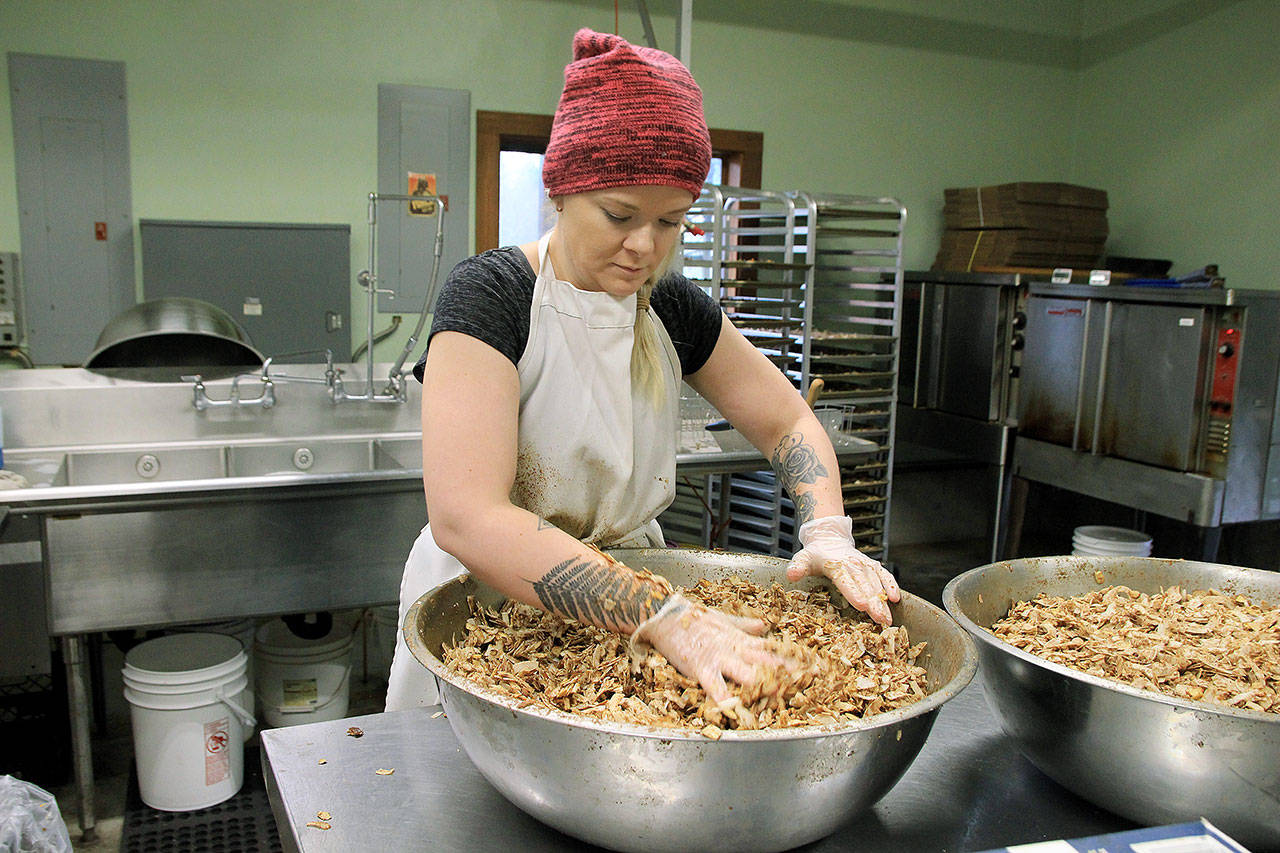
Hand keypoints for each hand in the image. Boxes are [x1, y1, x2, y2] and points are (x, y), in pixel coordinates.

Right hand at [630, 592, 799, 706]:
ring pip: (749, 675)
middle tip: (810, 683)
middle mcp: (736, 650)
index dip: (794, 658)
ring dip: (766, 688)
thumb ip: (745, 625)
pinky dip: (726, 699)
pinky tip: (736, 709)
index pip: (774, 649)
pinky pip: (716, 687)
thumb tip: (764, 625)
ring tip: (784, 699)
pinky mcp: (702, 668)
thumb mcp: (723, 619)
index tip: (814, 664)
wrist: (666, 616)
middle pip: (768, 663)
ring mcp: (720, 659)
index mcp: (742, 640)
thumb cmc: (694, 618)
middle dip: (789, 675)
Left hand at [788, 515, 900, 624]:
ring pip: (875, 582)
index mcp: (835, 564)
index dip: (854, 592)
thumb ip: (797, 567)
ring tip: (887, 618)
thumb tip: (791, 575)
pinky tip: (896, 598)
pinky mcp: (872, 565)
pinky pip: (884, 574)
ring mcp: (864, 564)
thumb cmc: (815, 555)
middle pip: (864, 584)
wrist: (829, 539)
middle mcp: (852, 564)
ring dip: (883, 600)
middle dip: (873, 602)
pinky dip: (891, 584)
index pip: (845, 580)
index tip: (861, 605)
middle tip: (880, 619)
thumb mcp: (802, 558)